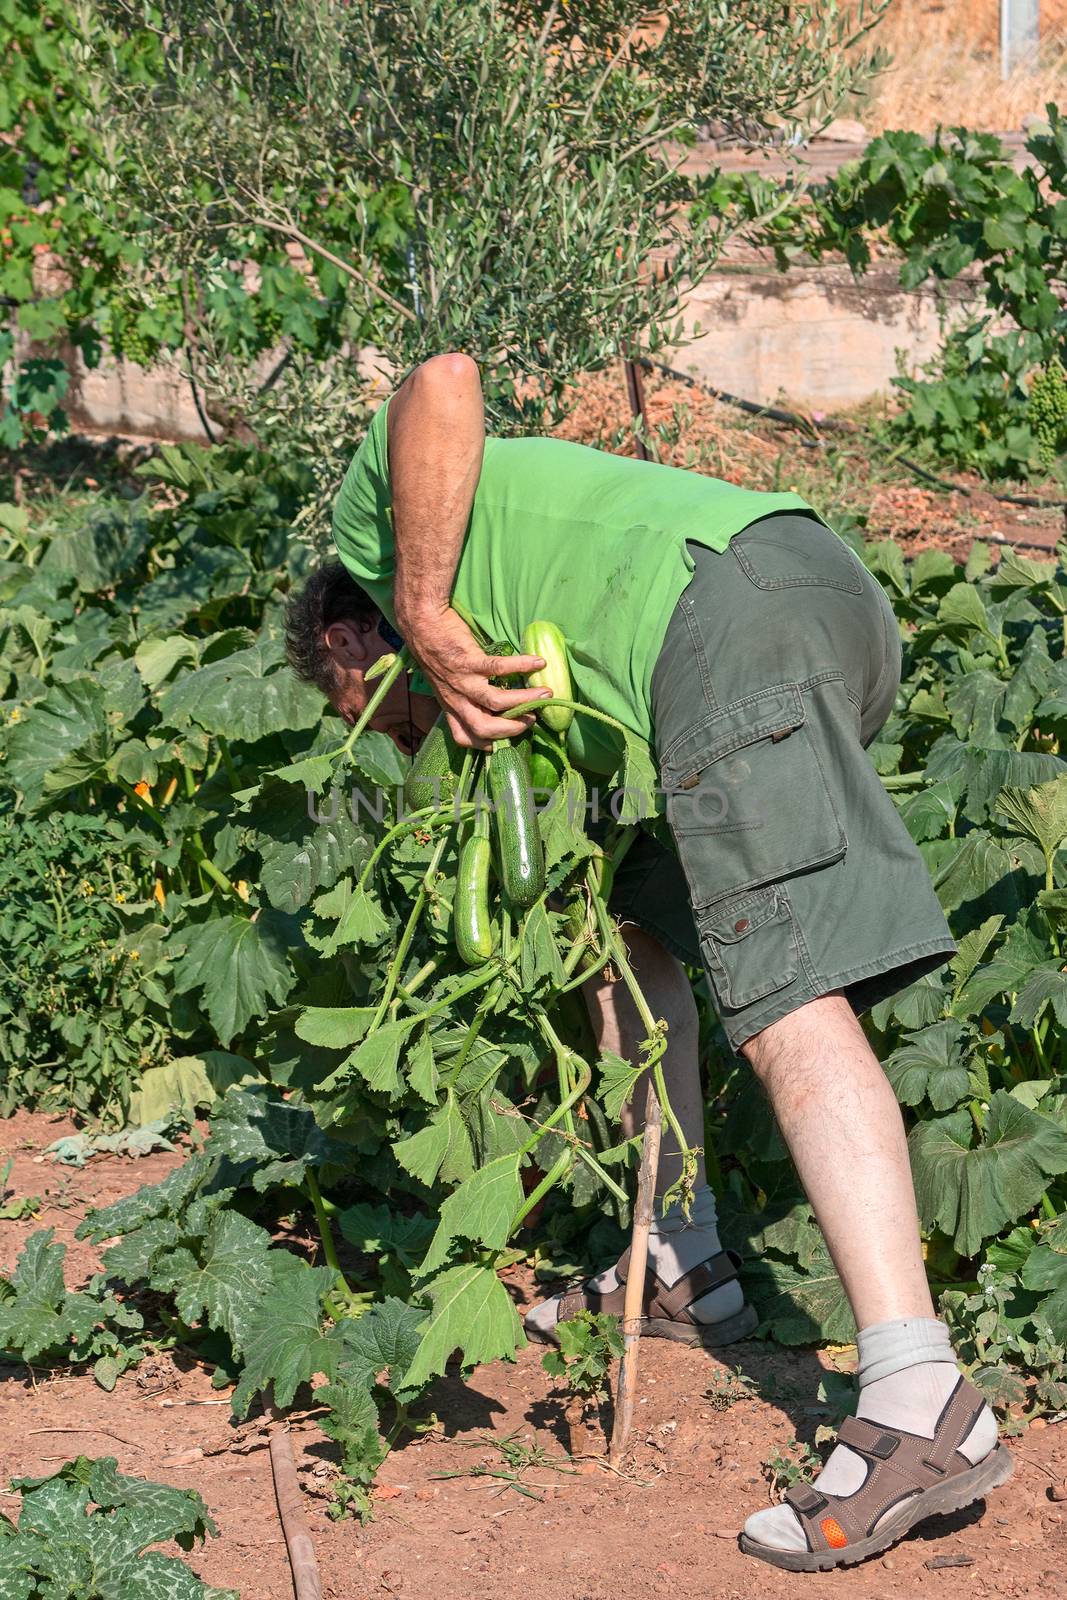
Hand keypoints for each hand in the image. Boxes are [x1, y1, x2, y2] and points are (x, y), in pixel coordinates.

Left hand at [399, 604, 547, 748]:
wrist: (421, 623)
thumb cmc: (435, 651)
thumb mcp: (444, 682)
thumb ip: (461, 695)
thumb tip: (488, 702)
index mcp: (450, 706)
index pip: (464, 737)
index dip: (485, 744)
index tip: (504, 739)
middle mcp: (456, 699)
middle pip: (484, 728)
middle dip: (512, 729)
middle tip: (531, 720)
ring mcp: (462, 681)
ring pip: (496, 701)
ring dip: (524, 700)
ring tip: (545, 694)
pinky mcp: (469, 660)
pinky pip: (499, 668)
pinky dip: (522, 666)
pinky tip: (539, 663)